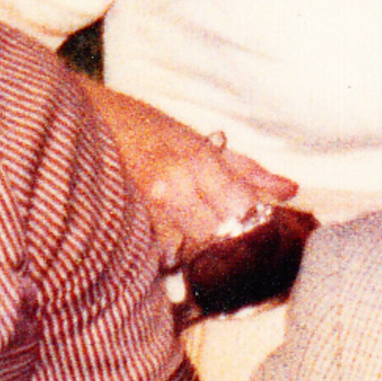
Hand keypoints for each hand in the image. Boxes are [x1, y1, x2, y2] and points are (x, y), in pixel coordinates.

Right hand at [73, 77, 296, 263]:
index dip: (257, 223)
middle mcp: (174, 188)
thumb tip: (290, 190)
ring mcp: (148, 210)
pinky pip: (162, 255)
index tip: (260, 227)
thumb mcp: (201, 141)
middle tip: (238, 242)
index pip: (243, 208)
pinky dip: (175, 257)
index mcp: (199, 162)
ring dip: (204, 254)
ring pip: (192, 252)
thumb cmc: (148, 128)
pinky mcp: (128, 225)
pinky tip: (179, 249)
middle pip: (220, 236)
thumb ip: (248, 170)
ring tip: (207, 246)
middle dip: (233, 243)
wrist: (91, 123)